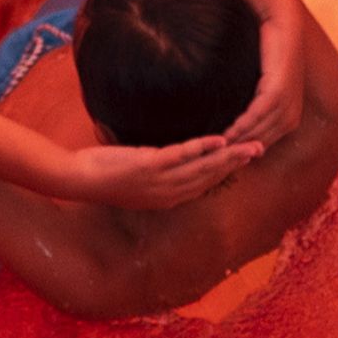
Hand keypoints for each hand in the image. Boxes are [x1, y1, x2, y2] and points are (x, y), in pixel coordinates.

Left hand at [62, 131, 261, 210]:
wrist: (76, 179)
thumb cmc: (102, 174)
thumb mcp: (134, 174)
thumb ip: (154, 167)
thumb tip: (165, 155)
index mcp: (166, 198)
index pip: (204, 185)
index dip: (226, 172)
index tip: (244, 160)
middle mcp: (167, 194)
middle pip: (210, 177)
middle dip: (236, 163)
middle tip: (260, 149)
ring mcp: (159, 182)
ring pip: (202, 168)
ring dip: (228, 156)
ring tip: (249, 145)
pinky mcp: (149, 168)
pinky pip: (181, 157)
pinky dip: (202, 148)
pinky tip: (219, 140)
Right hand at [224, 5, 306, 151]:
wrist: (281, 22)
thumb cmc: (269, 51)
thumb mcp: (265, 83)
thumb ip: (256, 101)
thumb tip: (237, 116)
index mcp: (291, 116)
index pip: (264, 143)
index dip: (244, 152)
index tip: (223, 160)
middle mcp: (292, 114)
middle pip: (261, 142)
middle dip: (240, 153)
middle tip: (215, 161)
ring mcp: (287, 104)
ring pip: (258, 132)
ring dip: (237, 142)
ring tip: (216, 150)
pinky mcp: (278, 92)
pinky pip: (257, 116)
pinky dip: (241, 126)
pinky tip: (226, 133)